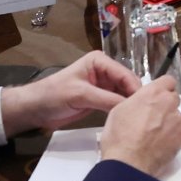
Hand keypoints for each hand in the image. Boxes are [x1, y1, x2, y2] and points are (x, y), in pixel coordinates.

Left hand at [0, 52, 139, 136]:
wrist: (34, 110)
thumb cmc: (54, 95)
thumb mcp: (80, 95)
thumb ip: (106, 99)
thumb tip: (130, 107)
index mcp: (100, 61)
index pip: (124, 74)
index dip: (135, 88)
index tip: (146, 103)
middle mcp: (104, 71)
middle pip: (126, 83)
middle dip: (135, 96)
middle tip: (146, 112)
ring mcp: (103, 85)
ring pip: (123, 93)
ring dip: (129, 104)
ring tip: (141, 116)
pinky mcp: (99, 99)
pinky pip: (116, 103)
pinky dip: (121, 109)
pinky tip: (129, 118)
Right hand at [99, 76, 180, 177]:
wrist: (129, 164)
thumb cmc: (120, 139)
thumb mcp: (118, 110)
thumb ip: (136, 100)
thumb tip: (141, 101)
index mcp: (153, 93)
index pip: (168, 80)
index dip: (162, 88)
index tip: (157, 94)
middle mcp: (169, 103)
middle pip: (172, 98)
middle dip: (164, 105)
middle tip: (150, 117)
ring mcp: (177, 120)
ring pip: (175, 116)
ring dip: (167, 122)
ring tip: (150, 135)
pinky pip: (178, 131)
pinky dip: (170, 136)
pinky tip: (156, 144)